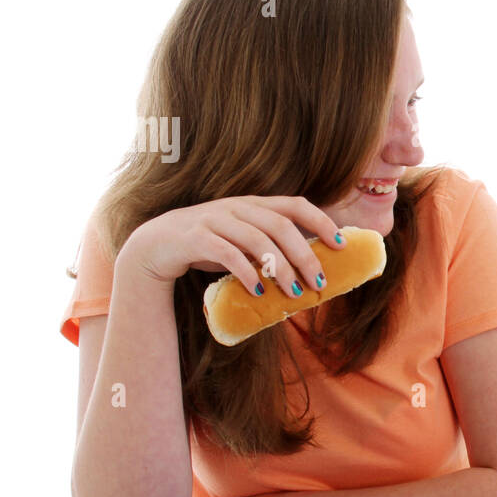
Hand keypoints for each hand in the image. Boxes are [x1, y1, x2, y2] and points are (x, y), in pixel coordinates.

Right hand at [118, 195, 345, 298]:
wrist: (154, 246)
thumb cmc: (209, 246)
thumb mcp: (243, 241)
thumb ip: (271, 248)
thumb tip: (311, 272)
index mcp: (254, 204)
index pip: (295, 204)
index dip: (321, 222)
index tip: (342, 245)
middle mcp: (237, 206)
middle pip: (280, 225)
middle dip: (305, 255)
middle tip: (320, 283)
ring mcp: (214, 218)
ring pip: (256, 239)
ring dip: (280, 268)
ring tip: (294, 293)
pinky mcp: (194, 237)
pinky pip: (226, 253)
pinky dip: (246, 272)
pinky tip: (259, 291)